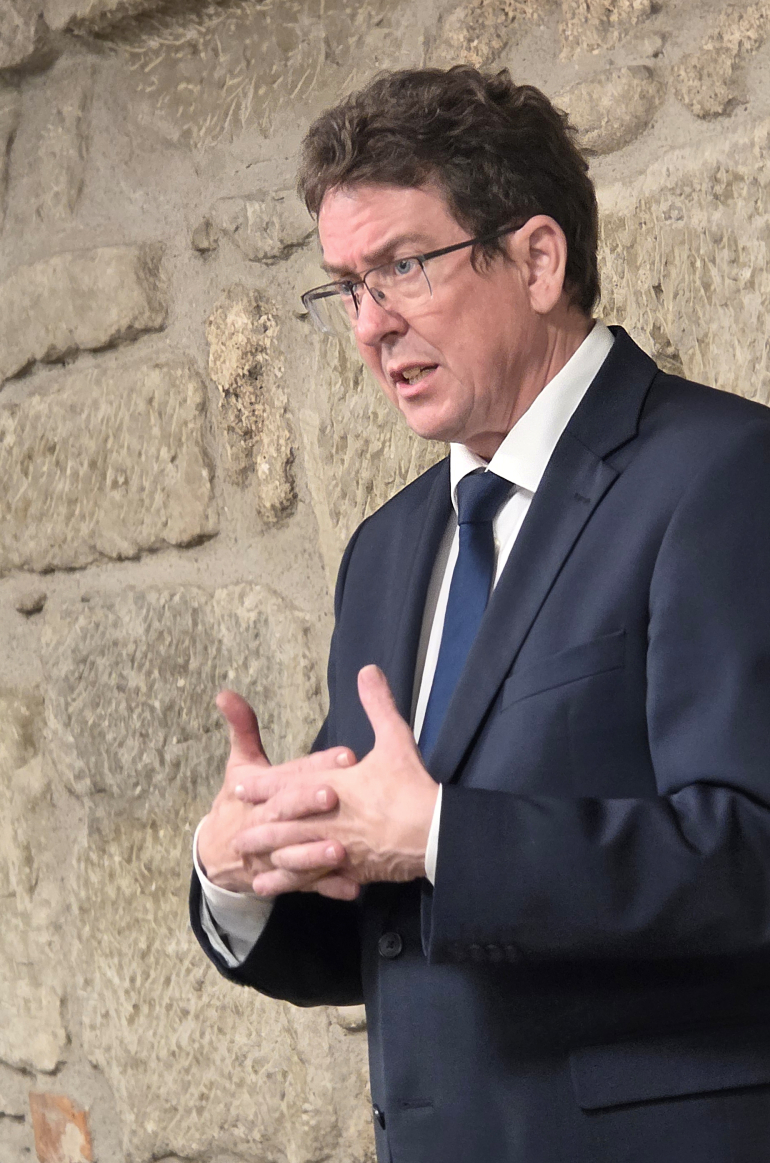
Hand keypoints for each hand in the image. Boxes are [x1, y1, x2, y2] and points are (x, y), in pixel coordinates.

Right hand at [197, 689, 359, 899]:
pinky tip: (352, 887)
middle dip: (308, 805)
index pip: (289, 776)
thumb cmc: (238, 802)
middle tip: (336, 794)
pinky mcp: (285, 878)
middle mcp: (265, 823)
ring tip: (342, 850)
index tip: (346, 756)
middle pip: (286, 814)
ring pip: (293, 855)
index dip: (314, 766)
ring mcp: (274, 854)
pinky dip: (327, 887)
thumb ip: (242, 728)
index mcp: (260, 793)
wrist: (218, 854)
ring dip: (315, 854)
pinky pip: (306, 885)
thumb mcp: (239, 765)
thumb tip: (225, 693)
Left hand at [232, 665, 438, 893]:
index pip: (291, 786)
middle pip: (285, 825)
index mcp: (334, 787)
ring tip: (249, 865)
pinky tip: (278, 888)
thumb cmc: (412, 787)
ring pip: (294, 855)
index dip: (265, 786)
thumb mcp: (395, 740)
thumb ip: (378, 705)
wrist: (434, 834)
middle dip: (259, 829)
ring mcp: (338, 848)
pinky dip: (294, 884)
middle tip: (236, 835)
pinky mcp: (351, 870)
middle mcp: (329, 819)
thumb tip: (367, 671)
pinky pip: (315, 879)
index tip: (241, 785)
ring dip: (270, 858)